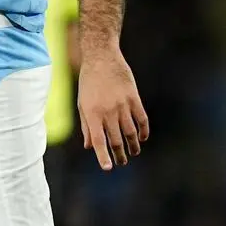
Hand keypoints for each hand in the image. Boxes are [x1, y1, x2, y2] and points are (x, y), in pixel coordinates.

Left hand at [77, 48, 148, 170]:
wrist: (101, 57)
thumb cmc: (88, 82)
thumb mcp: (82, 103)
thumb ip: (86, 126)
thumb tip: (89, 146)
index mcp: (92, 113)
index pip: (98, 140)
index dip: (103, 155)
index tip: (108, 168)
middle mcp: (107, 111)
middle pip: (116, 140)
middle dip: (119, 154)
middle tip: (121, 162)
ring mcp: (122, 105)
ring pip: (130, 132)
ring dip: (132, 145)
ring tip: (133, 153)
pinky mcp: (134, 98)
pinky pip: (142, 119)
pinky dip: (143, 131)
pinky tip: (142, 138)